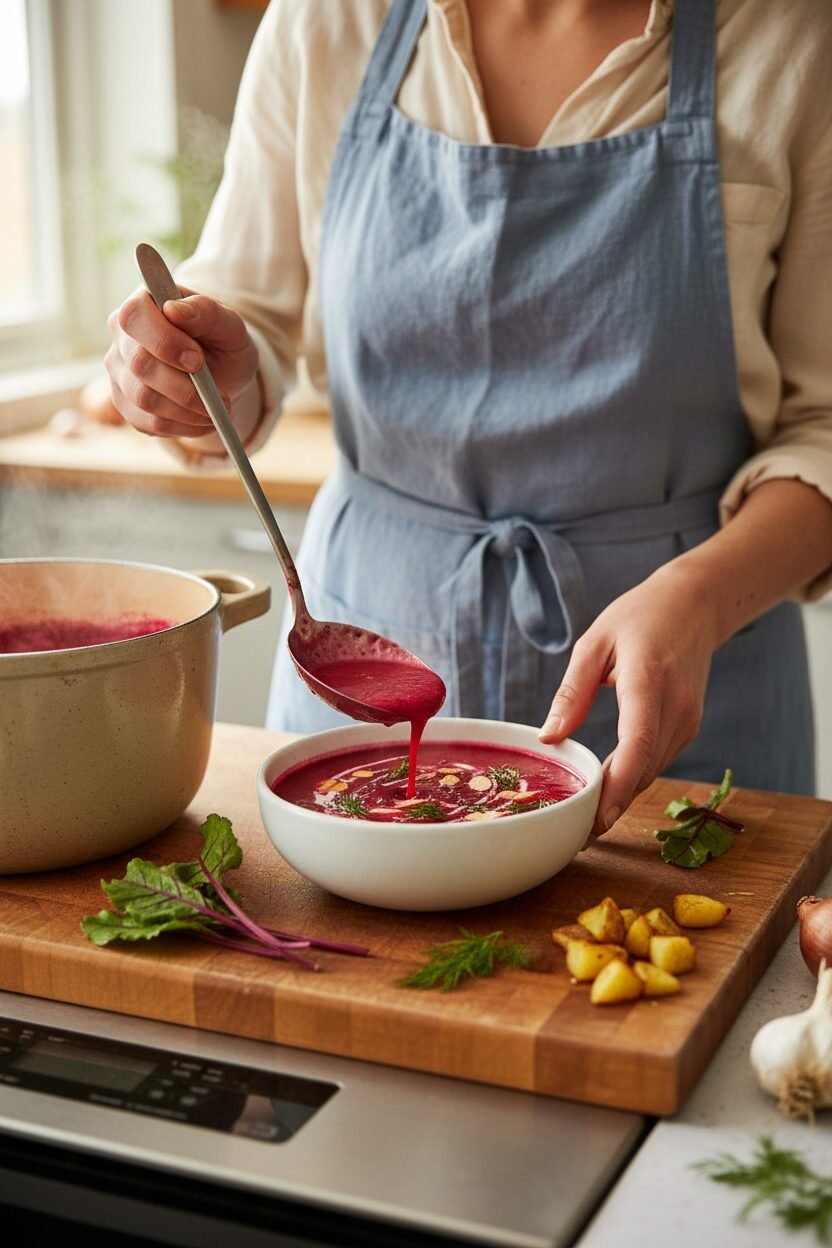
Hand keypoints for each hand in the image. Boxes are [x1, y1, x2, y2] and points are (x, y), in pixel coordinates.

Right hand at [105, 287, 259, 439]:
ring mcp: (120, 373)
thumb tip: (174, 309)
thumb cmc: (222, 341)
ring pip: (144, 398)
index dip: (164, 341)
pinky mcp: (127, 405)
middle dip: (184, 387)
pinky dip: (183, 427)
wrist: (223, 374)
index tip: (197, 360)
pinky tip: (203, 421)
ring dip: (188, 411)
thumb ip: (206, 312)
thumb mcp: (228, 324)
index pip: (134, 317)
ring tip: (217, 411)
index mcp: (143, 304)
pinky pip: (149, 423)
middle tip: (220, 397)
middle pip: (139, 364)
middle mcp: (122, 338)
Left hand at [539, 565, 719, 839]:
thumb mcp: (595, 641)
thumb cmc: (639, 617)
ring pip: (652, 770)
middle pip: (644, 768)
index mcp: (648, 681)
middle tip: (573, 835)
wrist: (695, 605)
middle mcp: (675, 707)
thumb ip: (573, 691)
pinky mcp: (688, 726)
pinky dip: (633, 777)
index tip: (596, 819)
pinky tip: (607, 788)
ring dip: (621, 795)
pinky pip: (657, 759)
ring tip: (583, 820)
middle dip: (612, 804)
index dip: (618, 786)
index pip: (637, 743)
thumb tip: (550, 736)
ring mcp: (687, 719)